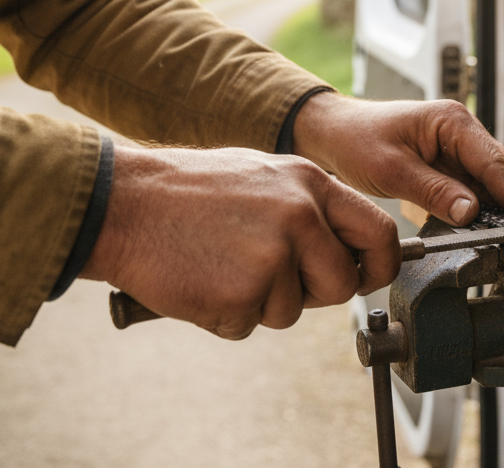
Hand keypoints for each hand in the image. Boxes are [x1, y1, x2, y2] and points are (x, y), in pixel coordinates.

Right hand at [81, 145, 398, 338]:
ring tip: (220, 264)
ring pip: (291, 311)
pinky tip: (201, 279)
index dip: (379, 265)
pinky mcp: (242, 293)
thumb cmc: (188, 192)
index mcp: (311, 183)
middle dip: (312, 293)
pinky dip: (224, 314)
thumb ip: (308, 209)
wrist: (123, 203)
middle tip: (267, 275)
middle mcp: (301, 216)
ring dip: (258, 303)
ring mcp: (273, 255)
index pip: (380, 232)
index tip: (364, 278)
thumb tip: (344, 251)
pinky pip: (248, 325)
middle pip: (342, 284)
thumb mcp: (264, 177)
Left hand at [291, 92, 503, 226]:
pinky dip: (483, 210)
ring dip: (501, 210)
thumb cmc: (357, 140)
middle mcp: (463, 131)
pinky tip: (484, 231)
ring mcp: (459, 148)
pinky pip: (476, 189)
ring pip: (493, 183)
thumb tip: (471, 213)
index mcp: (453, 121)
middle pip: (503, 171)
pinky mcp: (452, 165)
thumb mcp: (392, 170)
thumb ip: (433, 191)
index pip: (495, 162)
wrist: (334, 133)